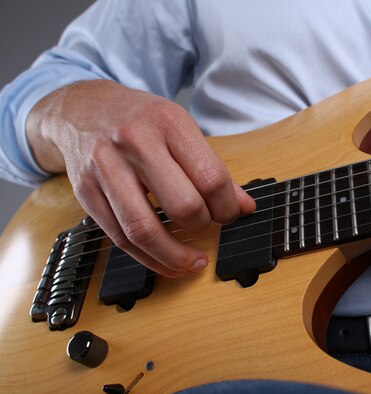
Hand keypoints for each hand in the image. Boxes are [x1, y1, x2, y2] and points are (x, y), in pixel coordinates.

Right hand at [26, 80, 255, 276]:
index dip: (228, 206)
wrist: (81, 108)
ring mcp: (105, 168)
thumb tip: (245, 207)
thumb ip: (212, 169)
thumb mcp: (180, 129)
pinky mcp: (86, 193)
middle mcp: (134, 142)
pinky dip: (148, 259)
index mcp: (168, 122)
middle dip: (203, 226)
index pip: (211, 177)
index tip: (230, 214)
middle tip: (210, 228)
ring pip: (144, 229)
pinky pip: (119, 238)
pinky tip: (167, 263)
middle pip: (182, 205)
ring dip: (175, 256)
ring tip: (194, 262)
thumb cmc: (139, 120)